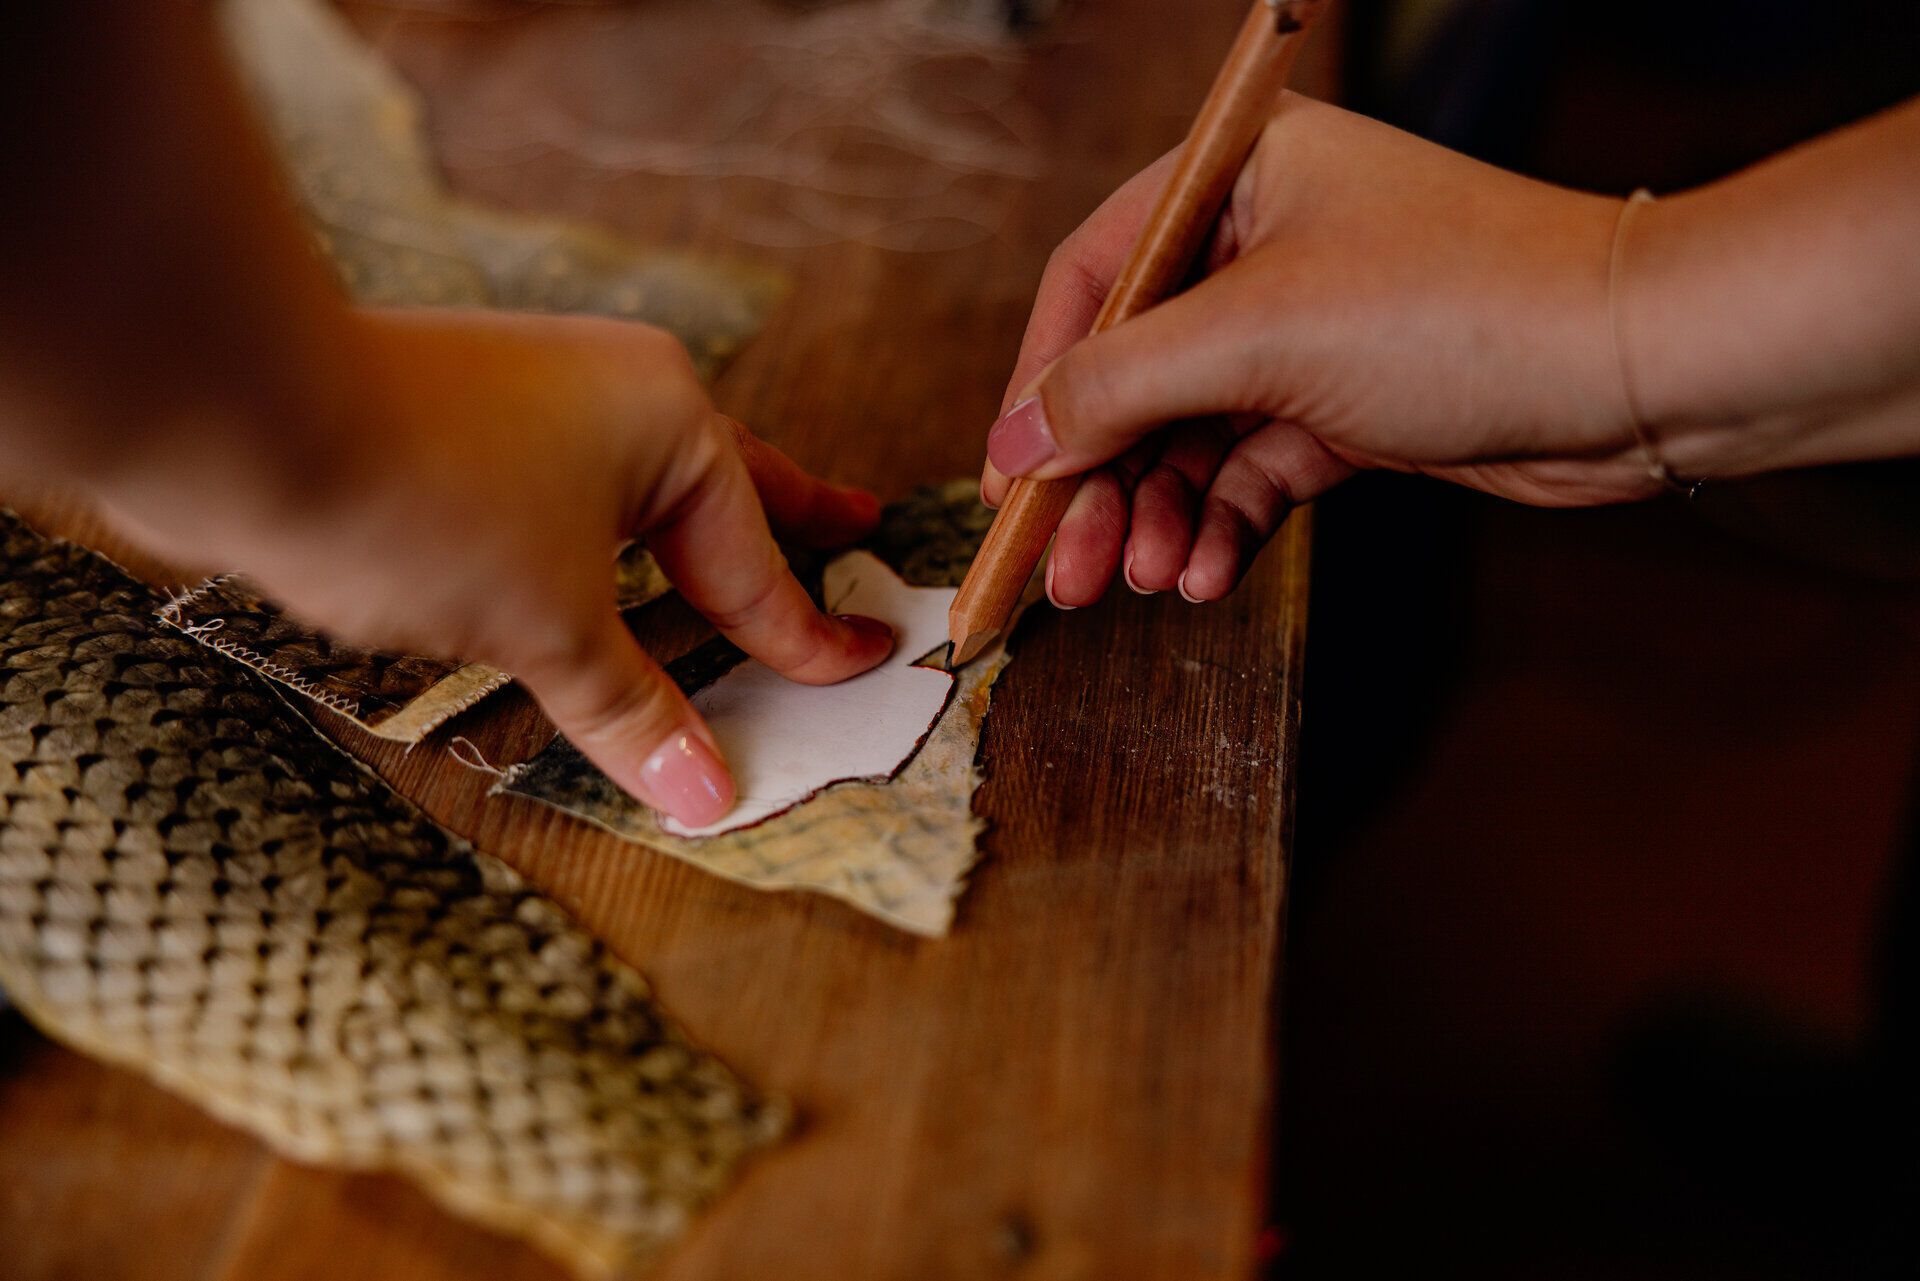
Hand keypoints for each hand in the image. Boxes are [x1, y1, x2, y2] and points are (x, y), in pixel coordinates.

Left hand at [88, 308, 892, 827]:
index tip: (871, 657)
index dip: (809, 628)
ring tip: (730, 571)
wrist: (241, 414)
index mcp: (668, 421)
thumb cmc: (425, 498)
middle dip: (786, 518)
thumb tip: (709, 796)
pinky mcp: (459, 429)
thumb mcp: (549, 623)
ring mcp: (531, 403)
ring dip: (682, 541)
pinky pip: (564, 499)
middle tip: (854, 530)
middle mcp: (612, 394)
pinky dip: (598, 548)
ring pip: (635, 491)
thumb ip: (633, 708)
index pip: (754, 559)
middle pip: (721, 485)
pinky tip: (594, 569)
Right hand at [982, 93, 1651, 607]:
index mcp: (1235, 178)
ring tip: (1145, 580)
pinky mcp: (1346, 404)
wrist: (1633, 371)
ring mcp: (1307, 329)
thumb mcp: (1255, 336)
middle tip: (1067, 568)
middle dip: (1099, 479)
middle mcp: (1264, 244)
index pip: (1092, 279)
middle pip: (1134, 371)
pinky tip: (1207, 572)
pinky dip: (1221, 523)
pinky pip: (1249, 468)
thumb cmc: (1460, 306)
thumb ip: (1116, 386)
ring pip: (1188, 434)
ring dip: (1156, 515)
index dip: (1041, 384)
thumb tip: (1015, 440)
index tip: (1010, 478)